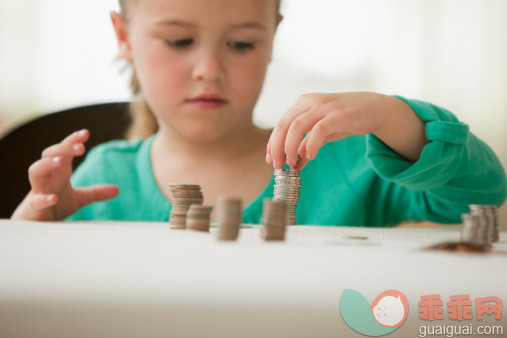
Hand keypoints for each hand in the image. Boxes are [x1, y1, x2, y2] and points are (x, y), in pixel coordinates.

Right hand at [11, 130, 118, 220]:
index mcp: (59, 172)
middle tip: (80, 147)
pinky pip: (36, 201)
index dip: (72, 141)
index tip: (85, 132)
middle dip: (62, 148)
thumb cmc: (55, 206)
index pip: (64, 151)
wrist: (36, 225)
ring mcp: (38, 190)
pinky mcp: (34, 208)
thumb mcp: (79, 199)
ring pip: (35, 171)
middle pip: (49, 155)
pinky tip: (53, 198)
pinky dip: (43, 199)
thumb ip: (96, 192)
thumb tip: (118, 189)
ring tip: (61, 161)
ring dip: (47, 164)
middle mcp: (47, 177)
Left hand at [266, 92, 425, 168]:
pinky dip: (311, 144)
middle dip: (277, 147)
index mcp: (302, 103)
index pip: (281, 124)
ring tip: (291, 163)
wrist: (374, 108)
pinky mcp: (338, 114)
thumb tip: (294, 164)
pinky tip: (310, 156)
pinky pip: (318, 130)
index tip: (270, 160)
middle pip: (284, 125)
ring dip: (290, 147)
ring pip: (296, 126)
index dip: (273, 143)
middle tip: (277, 165)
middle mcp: (310, 102)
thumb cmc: (345, 119)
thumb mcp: (322, 132)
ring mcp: (324, 106)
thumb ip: (307, 145)